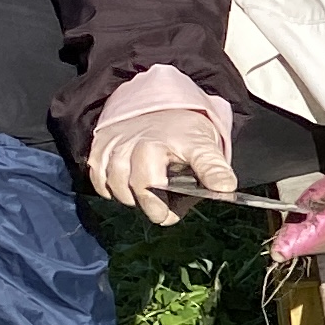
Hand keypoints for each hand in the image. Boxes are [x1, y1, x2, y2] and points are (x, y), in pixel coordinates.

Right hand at [86, 97, 232, 225]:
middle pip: (133, 188)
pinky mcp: (99, 146)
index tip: (168, 217)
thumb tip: (226, 188)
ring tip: (149, 193)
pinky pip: (98, 178)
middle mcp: (132, 143)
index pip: (152, 183)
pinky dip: (110, 188)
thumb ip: (213, 168)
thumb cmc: (183, 132)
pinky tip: (128, 187)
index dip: (160, 207)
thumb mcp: (205, 145)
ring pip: (114, 185)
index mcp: (159, 144)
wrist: (159, 106)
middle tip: (164, 208)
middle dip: (150, 205)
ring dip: (130, 197)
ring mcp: (113, 144)